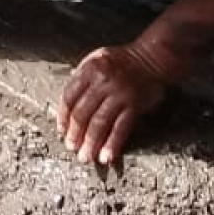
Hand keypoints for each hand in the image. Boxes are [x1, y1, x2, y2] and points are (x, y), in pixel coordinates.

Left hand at [56, 44, 168, 166]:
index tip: (61, 130)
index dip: (63, 117)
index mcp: (89, 69)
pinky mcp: (134, 105)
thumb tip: (67, 102)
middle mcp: (102, 81)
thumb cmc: (122, 60)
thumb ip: (82, 77)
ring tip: (85, 156)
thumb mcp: (97, 59)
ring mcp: (119, 93)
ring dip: (90, 143)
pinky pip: (120, 128)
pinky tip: (106, 156)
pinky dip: (112, 144)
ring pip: (99, 123)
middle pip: (82, 113)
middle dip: (75, 134)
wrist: (152, 57)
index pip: (69, 97)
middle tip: (71, 147)